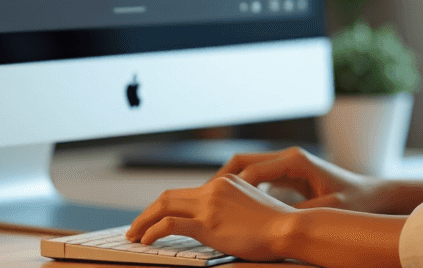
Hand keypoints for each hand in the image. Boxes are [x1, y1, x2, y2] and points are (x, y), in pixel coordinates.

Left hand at [126, 174, 295, 261]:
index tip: (154, 218)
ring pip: (163, 206)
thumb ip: (233, 207)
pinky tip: (145, 240)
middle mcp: (213, 188)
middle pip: (168, 196)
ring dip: (143, 221)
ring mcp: (209, 205)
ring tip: (134, 235)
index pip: (185, 192)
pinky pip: (169, 224)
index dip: (165, 205)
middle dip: (147, 212)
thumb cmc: (277, 224)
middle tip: (135, 227)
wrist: (288, 227)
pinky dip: (151, 230)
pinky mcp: (207, 223)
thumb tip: (220, 221)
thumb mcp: (252, 207)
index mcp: (224, 182)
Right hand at [214, 145, 396, 213]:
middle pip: (243, 161)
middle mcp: (288, 158)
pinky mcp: (287, 175)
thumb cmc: (355, 200)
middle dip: (220, 178)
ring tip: (210, 203)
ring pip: (246, 168)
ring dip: (228, 182)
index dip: (230, 185)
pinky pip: (256, 177)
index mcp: (295, 160)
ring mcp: (286, 164)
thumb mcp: (331, 207)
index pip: (252, 168)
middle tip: (201, 199)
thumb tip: (278, 222)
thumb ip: (304, 213)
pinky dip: (240, 188)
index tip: (213, 201)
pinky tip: (230, 207)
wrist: (372, 194)